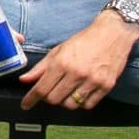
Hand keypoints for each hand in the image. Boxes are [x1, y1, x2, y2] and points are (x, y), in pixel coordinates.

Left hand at [18, 14, 137, 110]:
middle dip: (48, 98)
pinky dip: (81, 103)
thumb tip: (24, 79)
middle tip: (51, 91)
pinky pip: (88, 105)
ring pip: (70, 105)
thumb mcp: (59, 50)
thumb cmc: (85, 41)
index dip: (30, 99)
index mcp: (62, 62)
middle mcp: (76, 73)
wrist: (113, 34)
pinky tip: (80, 92)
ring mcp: (92, 81)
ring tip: (67, 91)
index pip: (41, 88)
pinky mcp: (106, 86)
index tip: (26, 104)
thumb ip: (41, 67)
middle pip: (54, 99)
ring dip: (65, 101)